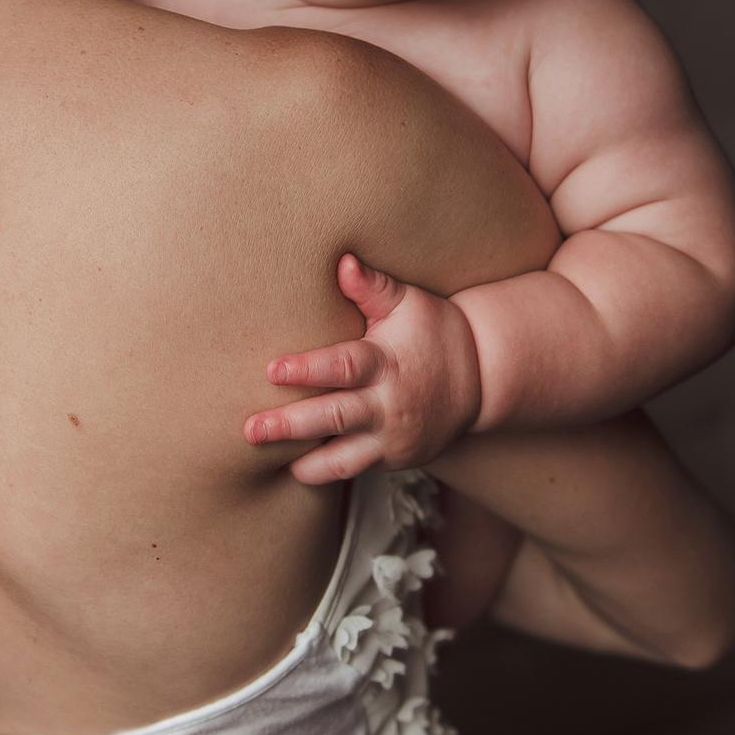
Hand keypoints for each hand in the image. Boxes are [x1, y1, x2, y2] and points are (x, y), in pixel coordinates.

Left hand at [244, 253, 483, 484]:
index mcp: (387, 363)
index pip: (343, 367)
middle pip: (335, 416)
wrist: (482, 378)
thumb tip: (343, 262)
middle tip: (252, 428)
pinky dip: (326, 472)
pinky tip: (296, 470)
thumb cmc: (436, 331)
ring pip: (344, 457)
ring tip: (268, 461)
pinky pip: (356, 469)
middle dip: (291, 424)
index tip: (273, 370)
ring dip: (305, 462)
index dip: (308, 370)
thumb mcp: (409, 303)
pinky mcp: (394, 458)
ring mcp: (392, 437)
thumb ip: (373, 287)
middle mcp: (388, 405)